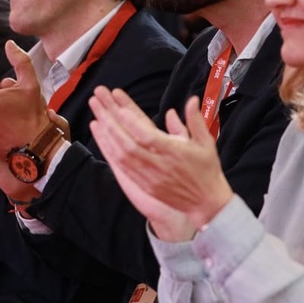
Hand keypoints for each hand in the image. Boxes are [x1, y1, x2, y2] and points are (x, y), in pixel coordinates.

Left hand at [89, 88, 232, 238]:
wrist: (206, 202)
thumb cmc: (207, 169)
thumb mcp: (205, 142)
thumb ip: (195, 120)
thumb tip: (191, 99)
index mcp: (175, 152)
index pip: (148, 136)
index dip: (132, 122)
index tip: (120, 108)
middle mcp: (159, 166)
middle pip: (129, 145)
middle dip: (111, 123)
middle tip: (99, 104)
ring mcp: (150, 178)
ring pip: (123, 157)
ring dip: (107, 137)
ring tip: (96, 118)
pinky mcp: (145, 186)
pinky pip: (123, 169)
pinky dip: (111, 153)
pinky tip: (103, 140)